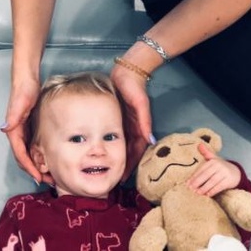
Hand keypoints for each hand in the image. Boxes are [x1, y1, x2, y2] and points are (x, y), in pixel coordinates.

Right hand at [0, 77, 53, 184]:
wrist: (26, 79)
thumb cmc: (23, 89)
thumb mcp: (20, 102)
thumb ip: (13, 116)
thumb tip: (5, 129)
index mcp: (13, 130)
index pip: (20, 154)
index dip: (29, 167)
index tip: (38, 177)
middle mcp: (16, 132)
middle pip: (24, 157)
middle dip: (34, 170)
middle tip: (48, 180)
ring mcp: (23, 130)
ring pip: (28, 153)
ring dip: (37, 164)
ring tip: (50, 173)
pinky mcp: (29, 126)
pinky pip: (32, 145)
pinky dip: (39, 154)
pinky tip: (48, 157)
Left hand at [110, 63, 152, 180]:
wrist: (127, 73)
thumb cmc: (135, 88)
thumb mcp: (141, 104)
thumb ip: (144, 121)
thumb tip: (148, 139)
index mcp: (138, 126)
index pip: (136, 151)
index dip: (131, 164)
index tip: (123, 177)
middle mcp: (131, 127)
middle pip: (128, 151)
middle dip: (122, 164)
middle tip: (112, 178)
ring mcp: (123, 123)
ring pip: (121, 145)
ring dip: (116, 156)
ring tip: (106, 169)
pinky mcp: (116, 117)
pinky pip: (114, 134)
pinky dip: (110, 144)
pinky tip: (102, 150)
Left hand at [186, 143, 240, 196]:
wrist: (236, 172)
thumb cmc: (221, 167)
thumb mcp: (214, 159)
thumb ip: (206, 153)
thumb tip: (199, 144)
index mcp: (213, 161)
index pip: (202, 169)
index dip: (194, 176)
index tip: (187, 182)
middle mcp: (218, 166)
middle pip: (206, 175)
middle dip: (197, 182)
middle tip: (190, 188)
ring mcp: (224, 173)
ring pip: (212, 181)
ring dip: (204, 188)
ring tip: (197, 193)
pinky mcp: (228, 181)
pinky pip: (219, 186)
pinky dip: (213, 191)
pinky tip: (207, 195)